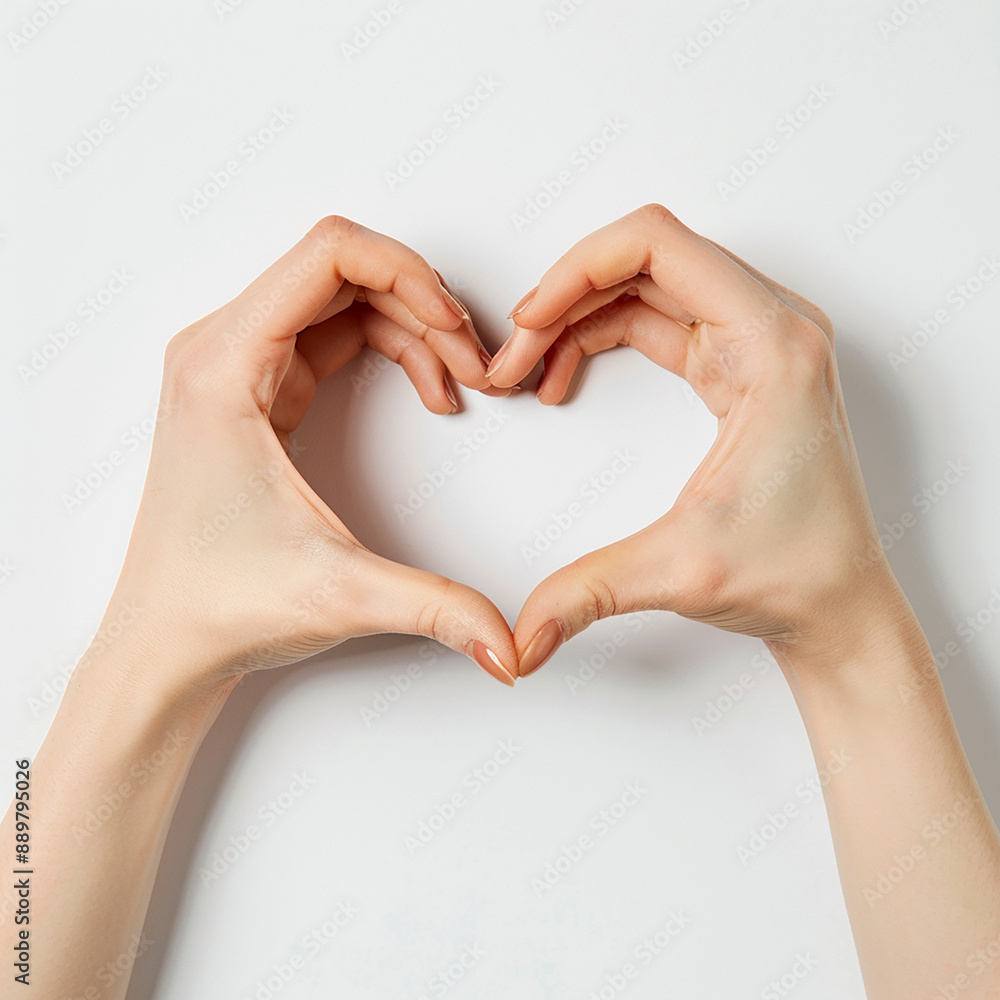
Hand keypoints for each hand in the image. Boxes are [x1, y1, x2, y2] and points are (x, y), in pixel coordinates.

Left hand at [97, 216, 516, 690]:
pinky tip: (428, 393)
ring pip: (345, 300)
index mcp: (224, 366)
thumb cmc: (216, 602)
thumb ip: (437, 608)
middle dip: (425, 307)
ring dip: (415, 329)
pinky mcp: (257, 390)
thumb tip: (509, 642)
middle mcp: (222, 349)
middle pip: (345, 270)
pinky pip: (334, 334)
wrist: (165, 640)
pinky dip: (393, 350)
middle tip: (475, 367)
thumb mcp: (340, 594)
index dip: (410, 274)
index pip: (328, 252)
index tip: (458, 330)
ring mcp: (238, 366)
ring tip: (461, 385)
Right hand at [488, 204, 909, 675]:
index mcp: (772, 344)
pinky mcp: (736, 365)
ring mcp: (755, 341)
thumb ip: (585, 592)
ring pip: (643, 285)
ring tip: (525, 369)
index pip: (658, 244)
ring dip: (574, 317)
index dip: (574, 268)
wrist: (839, 603)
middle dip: (564, 297)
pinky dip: (597, 338)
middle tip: (513, 356)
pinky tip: (562, 378)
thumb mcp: (680, 571)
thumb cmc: (798, 571)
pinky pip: (653, 319)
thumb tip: (517, 635)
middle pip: (643, 257)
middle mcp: (770, 325)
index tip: (526, 320)